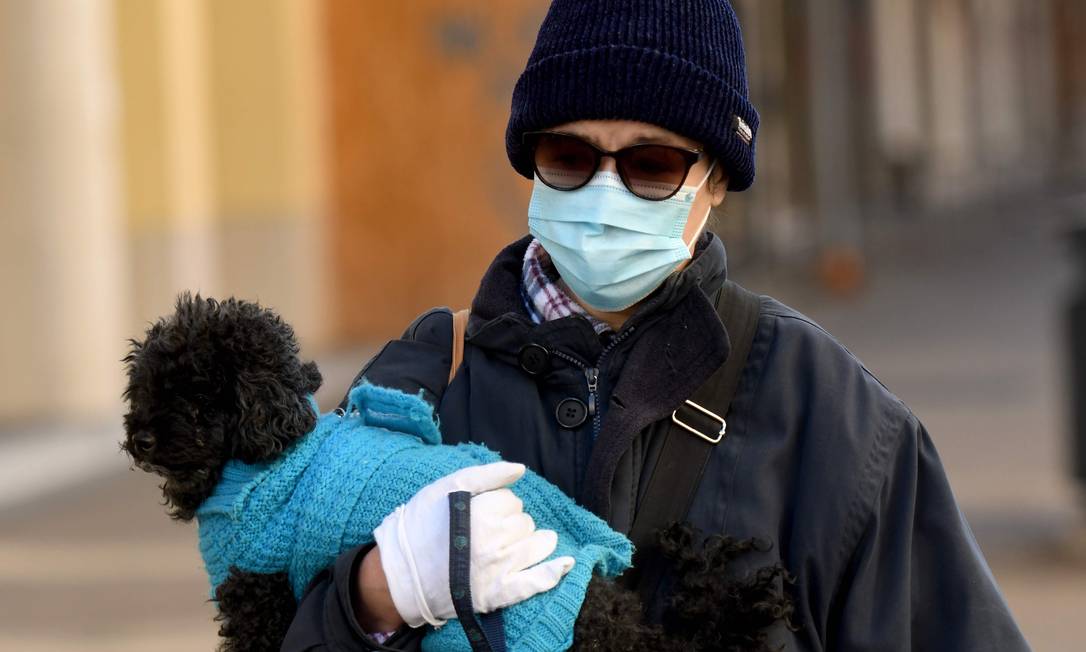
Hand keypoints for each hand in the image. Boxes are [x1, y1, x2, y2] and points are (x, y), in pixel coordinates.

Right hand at [372, 461, 574, 627]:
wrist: (400, 573)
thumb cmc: (420, 525)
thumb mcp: (445, 487)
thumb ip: (486, 474)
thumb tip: (520, 469)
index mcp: (482, 511)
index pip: (511, 500)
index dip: (497, 504)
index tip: (479, 512)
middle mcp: (495, 539)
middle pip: (524, 521)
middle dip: (511, 523)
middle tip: (485, 532)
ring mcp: (500, 568)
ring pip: (537, 544)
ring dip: (532, 541)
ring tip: (511, 545)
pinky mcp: (499, 594)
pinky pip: (536, 582)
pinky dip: (554, 572)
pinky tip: (566, 564)